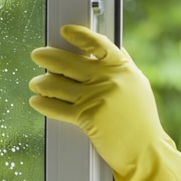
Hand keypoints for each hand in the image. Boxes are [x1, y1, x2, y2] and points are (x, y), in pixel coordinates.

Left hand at [28, 24, 180, 180]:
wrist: (145, 149)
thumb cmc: (140, 119)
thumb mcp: (137, 86)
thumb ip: (124, 66)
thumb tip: (114, 48)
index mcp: (123, 69)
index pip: (99, 45)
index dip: (80, 36)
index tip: (65, 31)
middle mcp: (110, 80)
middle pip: (71, 63)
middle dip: (49, 57)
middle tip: (36, 54)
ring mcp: (97, 98)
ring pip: (60, 85)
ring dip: (42, 83)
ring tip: (35, 83)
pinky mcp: (87, 118)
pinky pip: (58, 108)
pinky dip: (44, 104)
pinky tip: (35, 101)